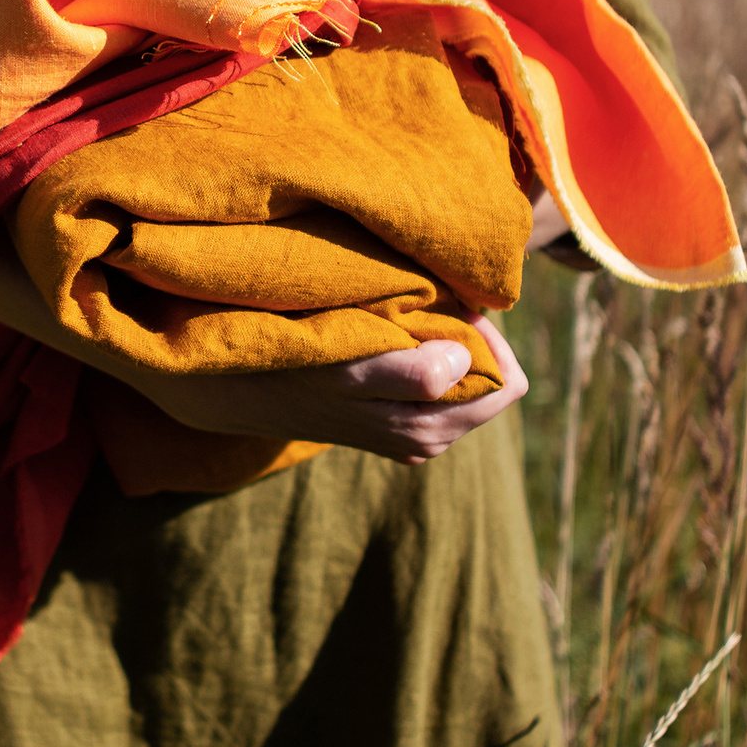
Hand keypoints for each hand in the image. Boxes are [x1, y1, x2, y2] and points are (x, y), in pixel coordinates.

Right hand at [134, 313, 527, 464]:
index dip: (483, 334)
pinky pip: (449, 400)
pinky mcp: (399, 436)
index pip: (502, 379)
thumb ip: (415, 371)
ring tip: (413, 330)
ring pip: (474, 391)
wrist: (244, 391)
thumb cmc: (299, 360)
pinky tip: (402, 352)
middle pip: (495, 387)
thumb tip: (469, 361)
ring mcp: (413, 440)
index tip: (445, 306)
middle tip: (431, 312)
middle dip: (476, 344)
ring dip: (457, 356)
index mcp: (424, 426)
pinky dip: (439, 371)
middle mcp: (426, 440)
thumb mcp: (351, 362)